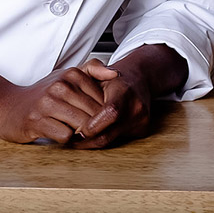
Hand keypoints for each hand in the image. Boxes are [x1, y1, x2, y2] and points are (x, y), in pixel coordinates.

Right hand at [0, 65, 108, 144]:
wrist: (9, 107)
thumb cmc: (44, 95)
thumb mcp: (67, 76)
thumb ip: (93, 70)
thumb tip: (116, 73)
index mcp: (72, 74)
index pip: (104, 99)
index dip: (104, 114)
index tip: (94, 118)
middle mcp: (60, 85)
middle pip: (95, 114)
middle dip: (95, 126)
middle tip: (87, 130)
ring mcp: (48, 103)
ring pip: (83, 125)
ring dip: (82, 134)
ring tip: (74, 132)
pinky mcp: (37, 121)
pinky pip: (66, 136)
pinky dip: (66, 140)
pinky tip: (60, 134)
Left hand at [71, 44, 186, 148]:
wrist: (140, 79)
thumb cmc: (112, 79)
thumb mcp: (95, 71)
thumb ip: (82, 83)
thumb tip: (75, 107)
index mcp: (124, 91)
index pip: (110, 112)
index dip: (92, 125)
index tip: (76, 130)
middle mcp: (136, 106)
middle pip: (109, 134)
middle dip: (87, 140)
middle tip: (71, 140)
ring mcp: (141, 119)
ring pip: (111, 141)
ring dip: (93, 141)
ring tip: (77, 139)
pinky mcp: (142, 129)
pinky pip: (119, 140)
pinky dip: (105, 138)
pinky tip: (94, 134)